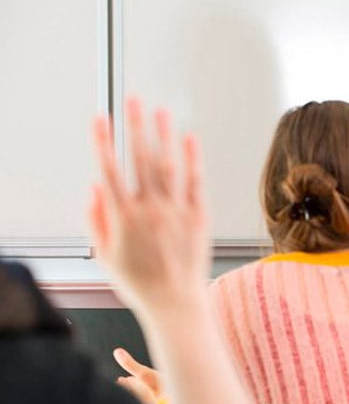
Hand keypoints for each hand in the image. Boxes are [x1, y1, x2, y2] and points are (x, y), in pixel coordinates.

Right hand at [89, 98, 253, 403]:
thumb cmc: (140, 283)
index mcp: (123, 217)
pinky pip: (195, 182)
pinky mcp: (198, 216)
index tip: (99, 118)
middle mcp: (149, 209)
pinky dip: (193, 159)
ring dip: (163, 135)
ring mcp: (175, 211)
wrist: (175, 303)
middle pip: (140, 159)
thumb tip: (94, 188)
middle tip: (134, 100)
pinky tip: (190, 137)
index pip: (109, 170)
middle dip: (135, 126)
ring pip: (168, 165)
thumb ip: (97, 220)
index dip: (102, 142)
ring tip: (160, 110)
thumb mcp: (106, 255)